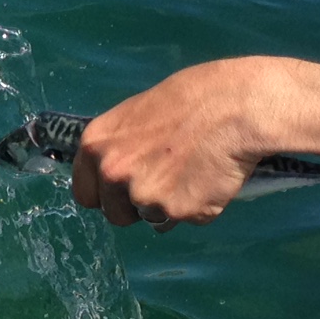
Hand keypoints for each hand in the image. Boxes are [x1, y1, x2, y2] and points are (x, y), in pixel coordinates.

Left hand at [70, 58, 284, 228]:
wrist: (234, 108)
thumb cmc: (189, 99)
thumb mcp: (135, 115)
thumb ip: (119, 147)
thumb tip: (117, 170)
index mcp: (96, 146)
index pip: (85, 194)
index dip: (105, 196)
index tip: (119, 194)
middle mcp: (113, 174)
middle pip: (116, 215)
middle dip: (135, 208)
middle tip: (162, 183)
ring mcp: (146, 196)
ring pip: (152, 218)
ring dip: (169, 205)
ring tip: (191, 173)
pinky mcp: (180, 211)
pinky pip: (185, 219)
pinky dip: (197, 206)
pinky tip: (209, 178)